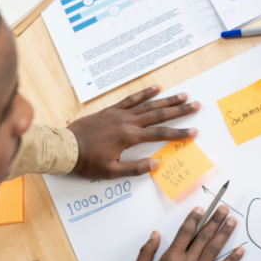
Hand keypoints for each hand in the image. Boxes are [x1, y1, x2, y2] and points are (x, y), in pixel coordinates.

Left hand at [67, 85, 200, 178]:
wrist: (65, 147)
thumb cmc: (87, 161)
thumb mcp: (111, 172)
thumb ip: (135, 168)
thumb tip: (156, 163)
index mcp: (129, 137)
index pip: (160, 134)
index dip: (178, 133)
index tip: (193, 132)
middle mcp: (127, 122)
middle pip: (159, 115)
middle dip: (179, 111)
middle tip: (196, 105)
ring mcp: (119, 114)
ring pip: (148, 104)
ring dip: (167, 99)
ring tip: (182, 95)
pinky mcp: (111, 110)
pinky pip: (131, 99)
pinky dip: (144, 93)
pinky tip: (156, 88)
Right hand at [128, 205, 243, 260]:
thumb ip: (147, 252)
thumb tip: (155, 234)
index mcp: (169, 259)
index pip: (185, 233)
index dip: (194, 219)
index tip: (201, 209)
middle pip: (203, 237)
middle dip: (214, 221)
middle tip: (224, 209)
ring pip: (213, 250)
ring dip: (224, 234)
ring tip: (232, 222)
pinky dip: (231, 260)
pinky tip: (241, 251)